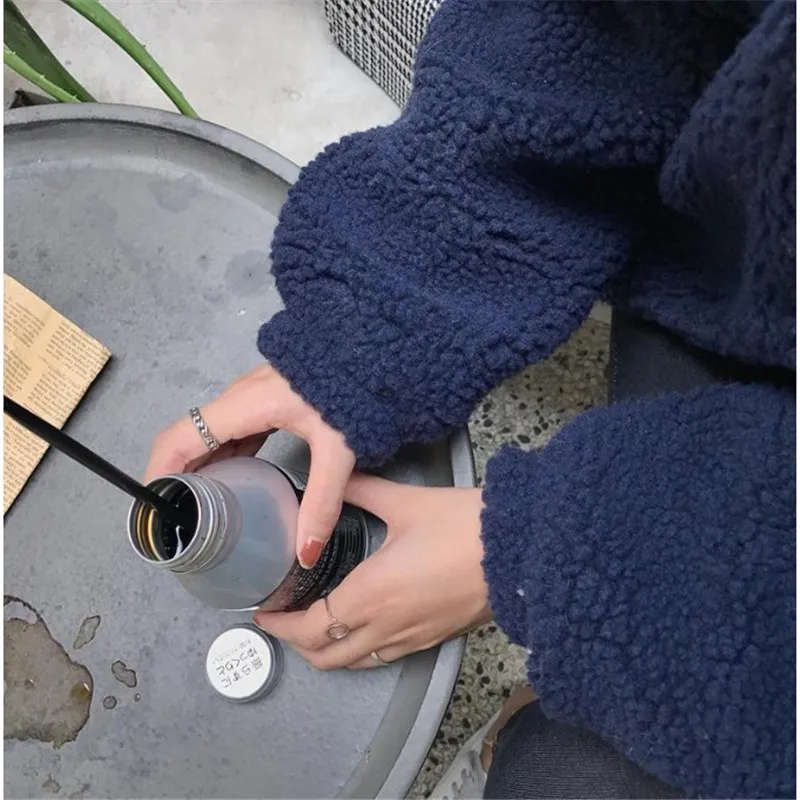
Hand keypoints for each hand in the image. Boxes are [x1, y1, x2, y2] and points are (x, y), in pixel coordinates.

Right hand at [144, 363, 354, 566]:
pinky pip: (232, 430)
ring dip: (198, 467)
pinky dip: (222, 456)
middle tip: (174, 518)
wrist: (368, 351)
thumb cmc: (353, 389)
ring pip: (210, 434)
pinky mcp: (266, 399)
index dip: (158, 469)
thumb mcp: (338, 450)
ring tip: (196, 508)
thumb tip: (306, 552)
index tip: (151, 506)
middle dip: (175, 475)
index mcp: (245, 405)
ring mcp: (251, 395)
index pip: (181, 436)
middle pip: (190, 436)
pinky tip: (230, 482)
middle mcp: (239, 397)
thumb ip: (322, 502)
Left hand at [254, 475, 491, 669]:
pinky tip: (363, 626)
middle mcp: (387, 627)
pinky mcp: (435, 638)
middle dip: (298, 644)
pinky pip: (385, 656)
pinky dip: (361, 650)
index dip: (281, 626)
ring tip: (317, 625)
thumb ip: (362, 490)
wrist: (521, 550)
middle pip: (328, 656)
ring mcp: (413, 639)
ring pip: (357, 662)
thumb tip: (336, 479)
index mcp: (371, 595)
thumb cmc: (465, 526)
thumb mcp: (405, 502)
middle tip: (284, 620)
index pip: (311, 628)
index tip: (264, 613)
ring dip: (329, 651)